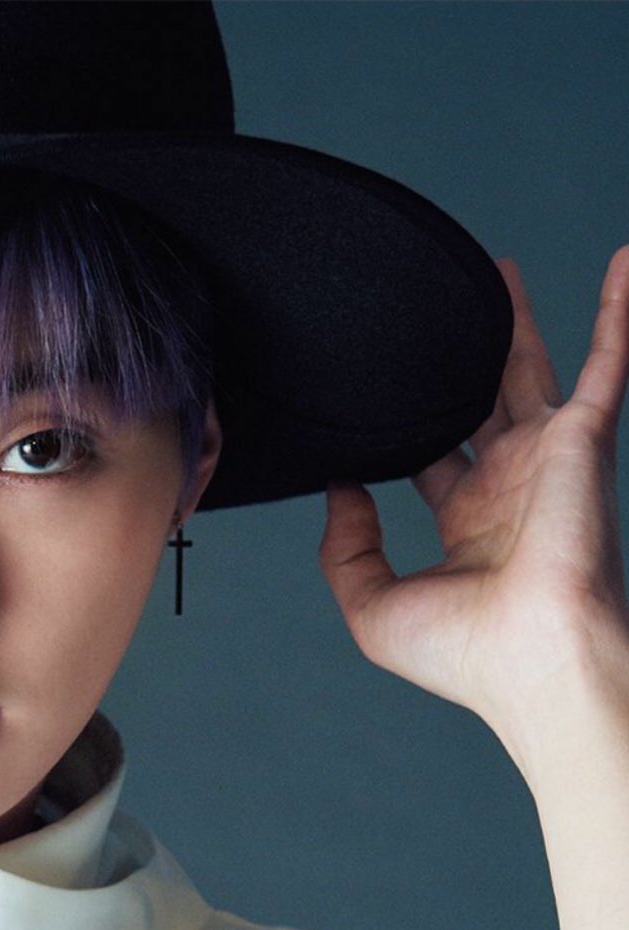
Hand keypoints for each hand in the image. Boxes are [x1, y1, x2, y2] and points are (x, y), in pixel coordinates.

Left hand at [319, 245, 628, 757]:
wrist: (537, 657)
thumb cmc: (465, 652)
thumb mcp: (373, 606)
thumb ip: (345, 548)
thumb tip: (338, 486)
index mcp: (469, 526)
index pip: (431, 460)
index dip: (403, 430)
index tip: (369, 400)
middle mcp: (511, 488)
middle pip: (477, 404)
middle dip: (460, 361)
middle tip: (434, 312)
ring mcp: (550, 461)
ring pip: (529, 371)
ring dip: (516, 323)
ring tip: (496, 269)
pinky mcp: (583, 441)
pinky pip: (608, 362)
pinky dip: (617, 315)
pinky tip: (623, 263)